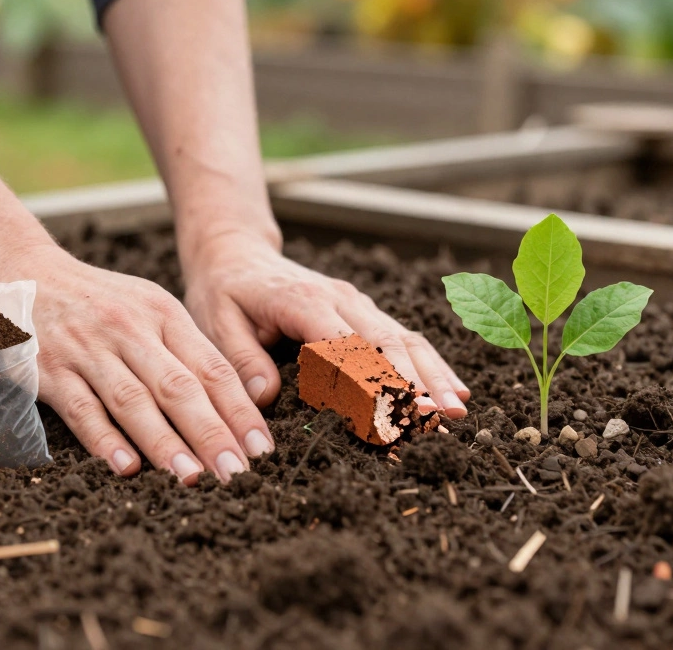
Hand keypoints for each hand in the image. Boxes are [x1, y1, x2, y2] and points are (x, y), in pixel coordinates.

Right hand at [17, 247, 274, 483]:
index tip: (263, 451)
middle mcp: (129, 330)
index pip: (212, 369)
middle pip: (179, 388)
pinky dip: (104, 439)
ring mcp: (88, 350)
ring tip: (192, 478)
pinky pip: (81, 408)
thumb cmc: (99, 303)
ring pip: (133, 401)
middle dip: (212, 434)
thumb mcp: (148, 309)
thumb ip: (186, 352)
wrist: (23, 273)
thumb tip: (236, 409)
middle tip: (239, 475)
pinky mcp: (49, 370)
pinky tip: (126, 467)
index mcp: (163, 315)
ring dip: (164, 442)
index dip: (240, 412)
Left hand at [181, 232, 469, 417]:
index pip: (345, 346)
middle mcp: (339, 299)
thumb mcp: (216, 322)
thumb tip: (266, 396)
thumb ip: (241, 358)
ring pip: (404, 339)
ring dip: (432, 376)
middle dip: (415, 382)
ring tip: (456, 413)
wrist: (235, 254)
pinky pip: (403, 338)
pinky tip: (452, 393)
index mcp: (303, 301)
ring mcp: (356, 304)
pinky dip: (429, 366)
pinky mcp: (363, 313)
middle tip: (440, 419)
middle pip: (387, 342)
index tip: (394, 414)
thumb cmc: (223, 293)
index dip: (371, 380)